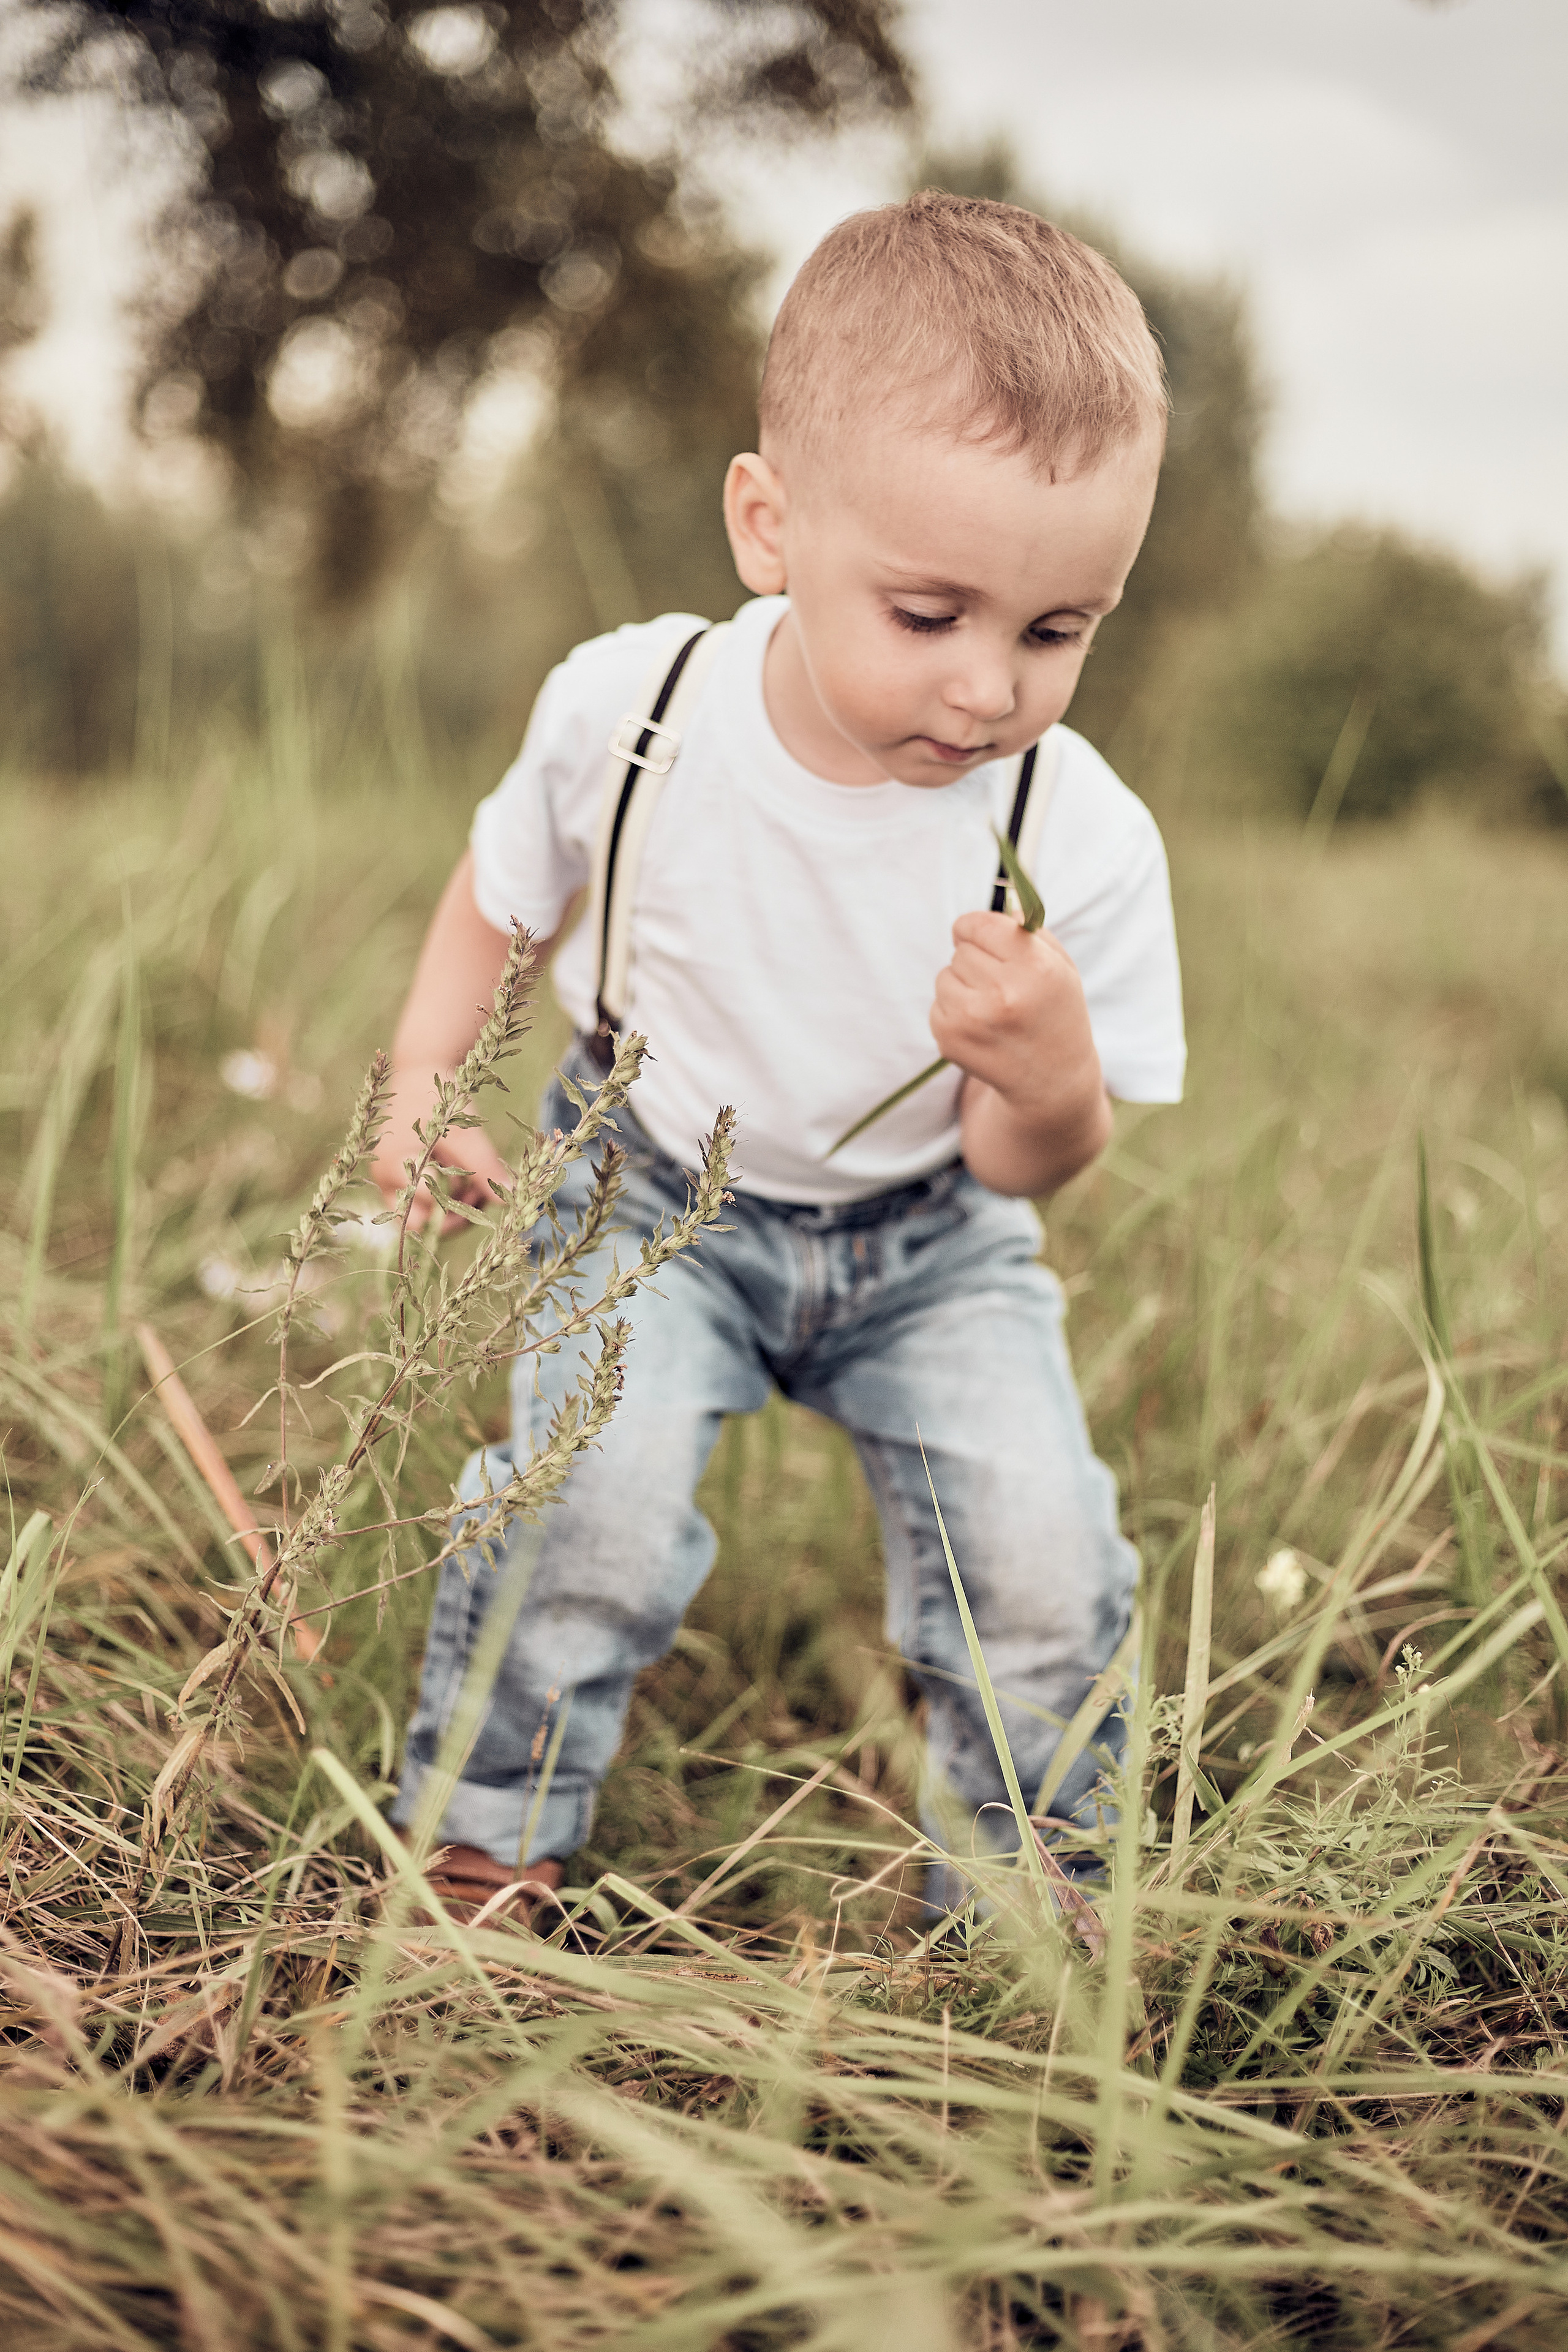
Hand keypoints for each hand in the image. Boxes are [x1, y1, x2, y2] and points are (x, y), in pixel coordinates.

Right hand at [370, 1068, 514, 1236]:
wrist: (421, 1077)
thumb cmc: (440, 1102)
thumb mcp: (464, 1133)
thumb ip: (483, 1167)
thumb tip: (508, 1198)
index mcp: (394, 1165)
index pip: (424, 1204)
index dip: (454, 1201)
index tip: (476, 1189)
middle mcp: (387, 1181)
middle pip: (418, 1223)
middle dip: (452, 1217)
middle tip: (476, 1197)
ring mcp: (393, 1184)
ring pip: (424, 1219)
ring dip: (453, 1210)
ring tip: (474, 1188)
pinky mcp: (404, 1183)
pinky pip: (427, 1206)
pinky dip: (449, 1201)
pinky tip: (467, 1185)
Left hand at [931, 911, 1109, 1195]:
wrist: (1052, 1081)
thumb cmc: (1056, 1013)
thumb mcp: (1061, 967)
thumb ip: (1031, 930)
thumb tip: (1001, 904)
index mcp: (1035, 968)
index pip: (979, 924)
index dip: (977, 928)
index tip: (981, 937)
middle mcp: (1004, 994)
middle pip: (961, 949)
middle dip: (976, 959)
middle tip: (1002, 985)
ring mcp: (973, 1019)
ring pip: (945, 975)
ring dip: (963, 985)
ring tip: (993, 1009)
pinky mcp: (950, 1039)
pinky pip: (937, 1003)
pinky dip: (953, 1011)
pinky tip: (982, 1029)